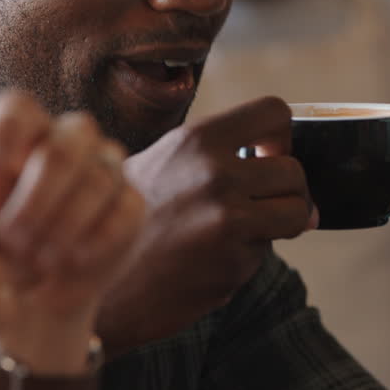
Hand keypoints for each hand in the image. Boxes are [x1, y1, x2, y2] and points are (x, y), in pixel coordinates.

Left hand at [0, 91, 144, 333]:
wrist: (36, 277)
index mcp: (25, 130)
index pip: (19, 107)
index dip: (3, 129)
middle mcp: (71, 139)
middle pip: (62, 149)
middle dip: (35, 197)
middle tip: (10, 240)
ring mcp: (107, 167)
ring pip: (98, 180)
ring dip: (65, 224)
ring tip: (36, 261)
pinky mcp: (131, 202)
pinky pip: (126, 210)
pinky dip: (98, 238)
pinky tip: (71, 260)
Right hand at [96, 96, 316, 352]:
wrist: (92, 277)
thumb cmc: (123, 221)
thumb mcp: (157, 164)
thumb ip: (208, 156)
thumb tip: (275, 157)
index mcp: (196, 139)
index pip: (274, 112)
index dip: (281, 137)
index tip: (266, 158)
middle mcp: (215, 172)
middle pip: (294, 171)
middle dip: (286, 193)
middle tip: (262, 207)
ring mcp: (227, 217)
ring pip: (298, 211)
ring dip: (282, 224)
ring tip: (244, 233)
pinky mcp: (234, 260)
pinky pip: (269, 249)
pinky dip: (249, 255)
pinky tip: (211, 260)